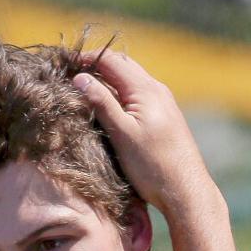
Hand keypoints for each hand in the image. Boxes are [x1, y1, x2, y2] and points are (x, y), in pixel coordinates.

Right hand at [71, 46, 215, 220]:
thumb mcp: (122, 134)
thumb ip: (101, 103)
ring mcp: (164, 103)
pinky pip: (139, 95)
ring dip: (109, 79)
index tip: (64, 65)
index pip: (111, 60)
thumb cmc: (153, 166)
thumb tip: (79, 77)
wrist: (186, 191)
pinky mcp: (166, 117)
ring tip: (86, 91)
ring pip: (131, 80)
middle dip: (97, 65)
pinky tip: (111, 108)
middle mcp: (157, 90)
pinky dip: (121, 93)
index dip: (86, 58)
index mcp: (146, 89)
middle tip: (72, 75)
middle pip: (122, 65)